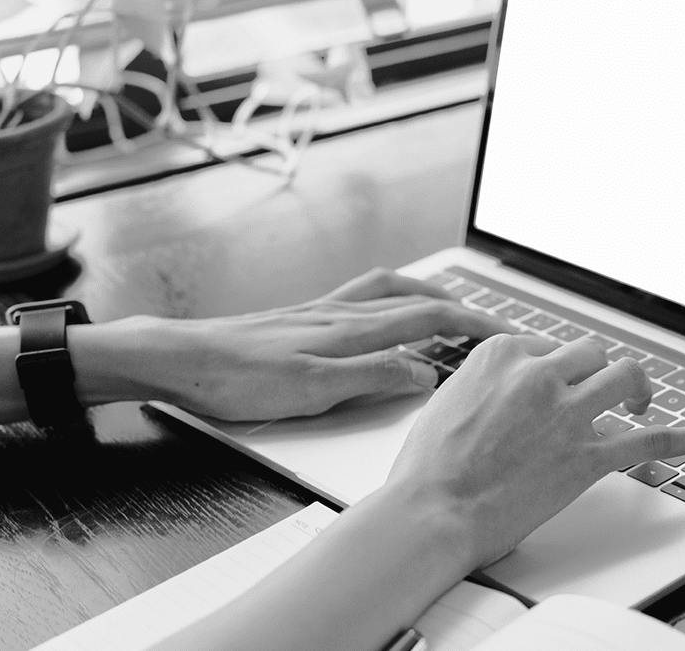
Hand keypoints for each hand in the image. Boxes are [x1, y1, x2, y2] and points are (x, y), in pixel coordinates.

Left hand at [77, 268, 515, 420]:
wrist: (180, 359)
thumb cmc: (236, 378)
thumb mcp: (312, 391)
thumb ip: (373, 379)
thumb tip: (425, 372)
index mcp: (350, 330)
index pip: (428, 320)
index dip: (472, 325)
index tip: (504, 334)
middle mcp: (340, 313)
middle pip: (413, 298)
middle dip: (458, 305)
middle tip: (487, 319)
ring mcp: (319, 313)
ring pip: (387, 292)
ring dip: (424, 295)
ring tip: (446, 306)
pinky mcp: (300, 319)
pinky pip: (360, 299)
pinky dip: (388, 299)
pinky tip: (380, 315)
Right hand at [387, 334, 684, 567]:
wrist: (432, 510)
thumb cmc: (427, 469)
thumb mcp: (447, 401)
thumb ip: (483, 387)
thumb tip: (497, 393)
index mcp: (501, 355)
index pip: (547, 344)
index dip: (555, 369)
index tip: (554, 386)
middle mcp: (539, 374)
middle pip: (590, 353)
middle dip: (596, 372)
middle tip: (597, 394)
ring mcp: (568, 413)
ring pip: (625, 376)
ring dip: (637, 387)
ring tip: (640, 401)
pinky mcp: (589, 455)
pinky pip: (652, 439)